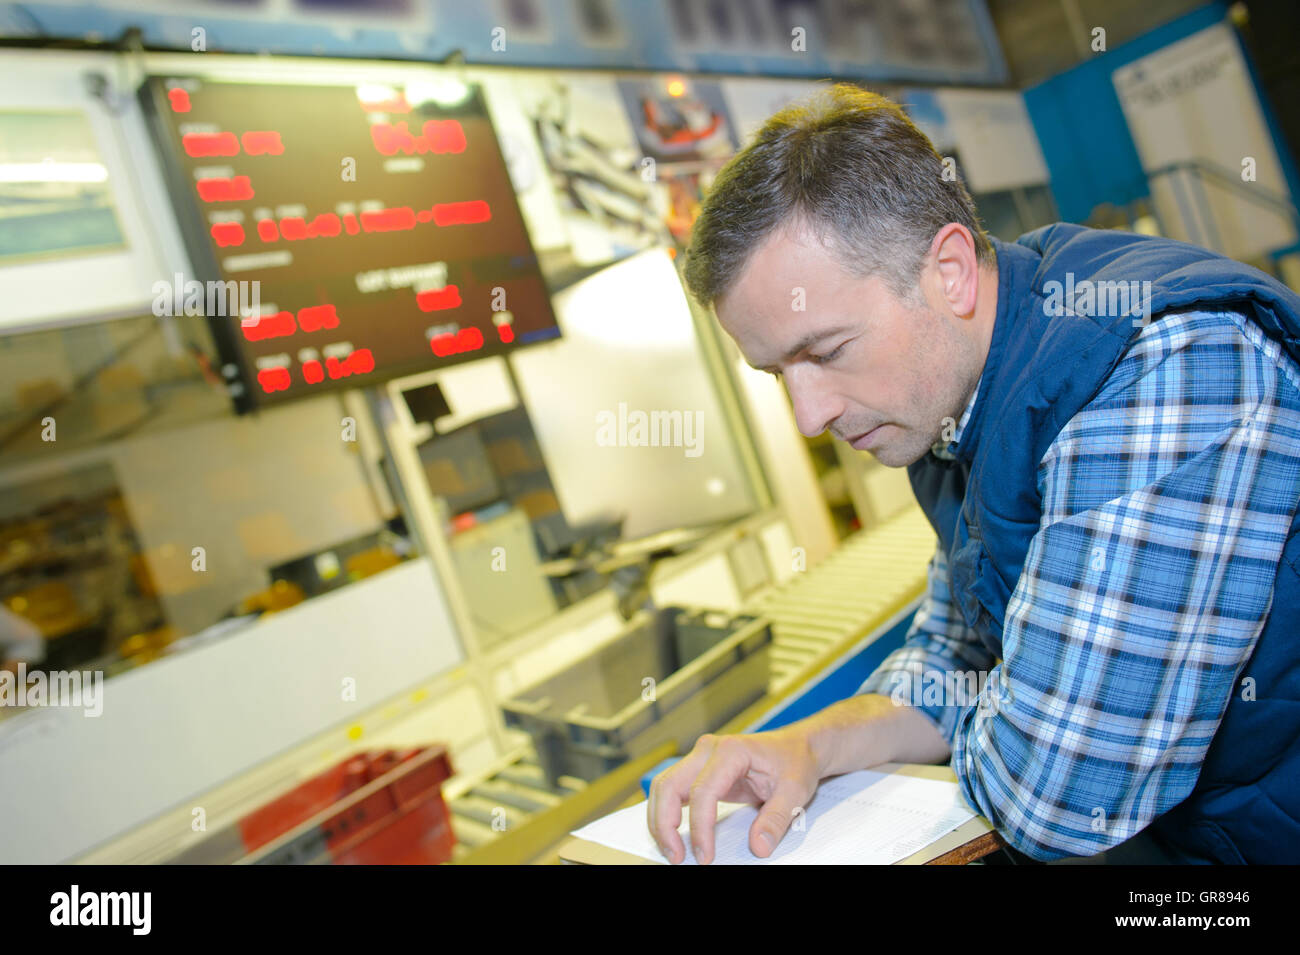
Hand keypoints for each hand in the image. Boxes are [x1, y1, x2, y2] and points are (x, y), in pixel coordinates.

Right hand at [647, 727, 819, 863]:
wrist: (798, 746)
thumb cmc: (795, 761)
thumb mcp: (795, 791)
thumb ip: (776, 819)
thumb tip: (757, 847)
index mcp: (731, 750)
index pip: (702, 791)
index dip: (700, 827)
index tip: (705, 855)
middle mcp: (708, 750)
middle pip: (669, 785)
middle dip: (665, 824)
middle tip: (676, 856)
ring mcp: (701, 758)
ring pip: (664, 786)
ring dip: (660, 819)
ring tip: (672, 850)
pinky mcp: (699, 770)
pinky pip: (672, 789)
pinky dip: (665, 812)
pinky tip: (671, 833)